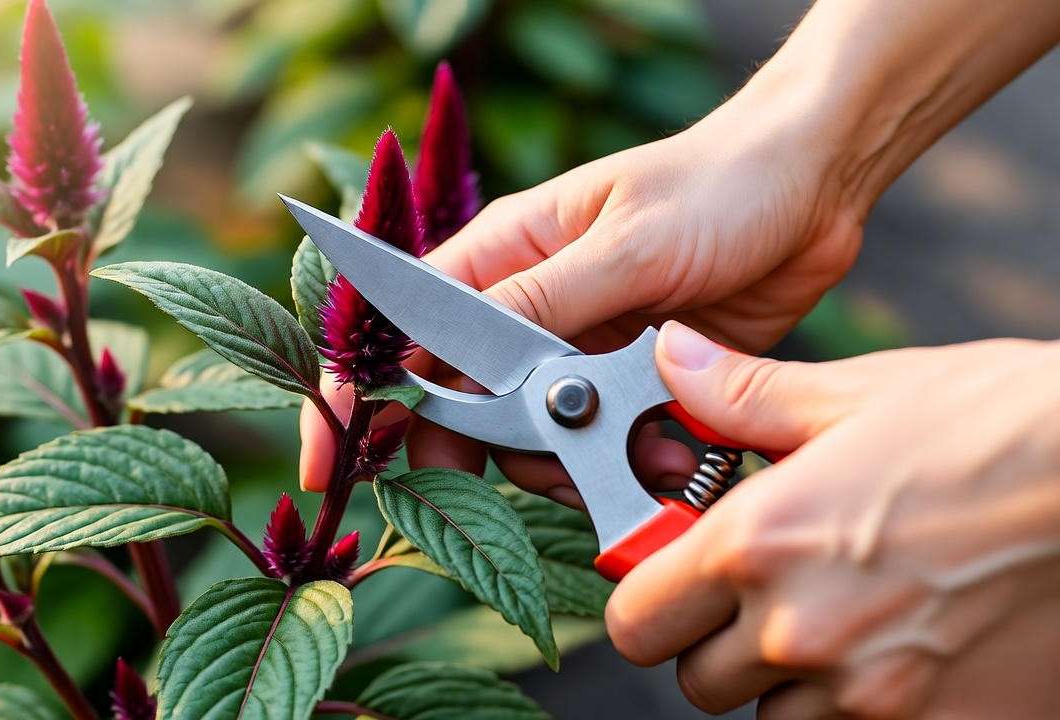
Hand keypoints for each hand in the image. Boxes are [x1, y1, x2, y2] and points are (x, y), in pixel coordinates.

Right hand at [300, 88, 865, 494]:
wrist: (812, 190)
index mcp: (499, 259)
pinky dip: (635, 465)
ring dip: (585, 464)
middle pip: (461, 410)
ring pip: (533, 445)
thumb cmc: (714, 186)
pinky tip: (684, 447)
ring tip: (659, 446)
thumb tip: (440, 354)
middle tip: (553, 465)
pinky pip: (601, 452)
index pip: (396, 330)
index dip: (357, 397)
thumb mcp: (625, 241)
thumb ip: (538, 303)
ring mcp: (576, 355)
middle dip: (495, 454)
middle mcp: (525, 313)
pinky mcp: (627, 389)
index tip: (333, 465)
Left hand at [605, 321, 1059, 717]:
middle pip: (696, 680)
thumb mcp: (858, 393)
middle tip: (764, 591)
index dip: (648, 598)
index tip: (674, 574)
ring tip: (841, 611)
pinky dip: (857, 707)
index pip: (635, 621)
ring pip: (773, 718)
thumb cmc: (1000, 425)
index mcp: (757, 544)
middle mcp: (801, 631)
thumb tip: (675, 358)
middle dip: (715, 639)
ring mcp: (871, 695)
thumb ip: (744, 396)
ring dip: (787, 680)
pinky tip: (896, 646)